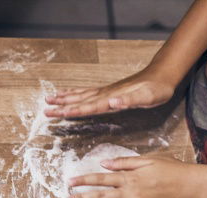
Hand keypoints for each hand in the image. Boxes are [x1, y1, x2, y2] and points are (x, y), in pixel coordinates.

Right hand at [46, 69, 174, 117]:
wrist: (162, 75)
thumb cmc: (156, 90)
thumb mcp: (147, 98)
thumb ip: (129, 100)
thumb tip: (112, 102)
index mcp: (111, 99)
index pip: (87, 106)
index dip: (71, 111)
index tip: (56, 113)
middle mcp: (105, 94)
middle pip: (79, 101)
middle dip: (62, 106)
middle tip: (45, 109)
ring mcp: (105, 92)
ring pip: (80, 96)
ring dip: (65, 98)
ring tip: (49, 99)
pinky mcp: (108, 91)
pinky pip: (87, 93)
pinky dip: (75, 94)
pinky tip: (69, 94)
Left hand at [66, 156, 195, 197]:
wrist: (190, 186)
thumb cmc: (170, 169)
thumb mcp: (148, 159)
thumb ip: (124, 162)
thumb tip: (104, 163)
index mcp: (129, 177)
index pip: (100, 179)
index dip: (83, 180)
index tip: (69, 183)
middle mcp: (130, 193)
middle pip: (101, 196)